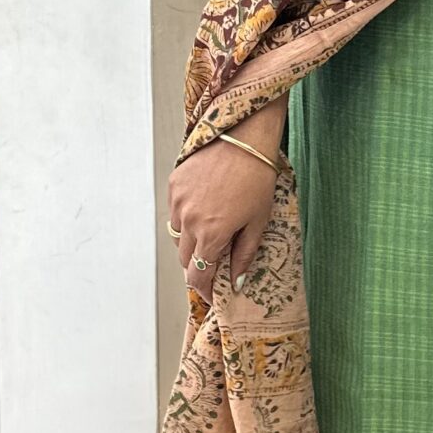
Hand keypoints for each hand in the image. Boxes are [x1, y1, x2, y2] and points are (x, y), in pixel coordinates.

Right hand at [168, 96, 286, 297]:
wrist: (243, 137)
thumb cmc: (258, 179)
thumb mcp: (258, 221)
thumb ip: (244, 254)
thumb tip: (235, 282)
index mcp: (212, 234)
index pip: (197, 276)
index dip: (203, 291)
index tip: (211, 295)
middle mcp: (190, 221)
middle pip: (185, 259)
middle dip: (199, 266)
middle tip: (216, 261)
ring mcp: (178, 202)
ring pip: (178, 236)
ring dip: (192, 241)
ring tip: (213, 229)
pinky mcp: (174, 185)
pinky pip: (175, 212)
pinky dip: (187, 217)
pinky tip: (206, 207)